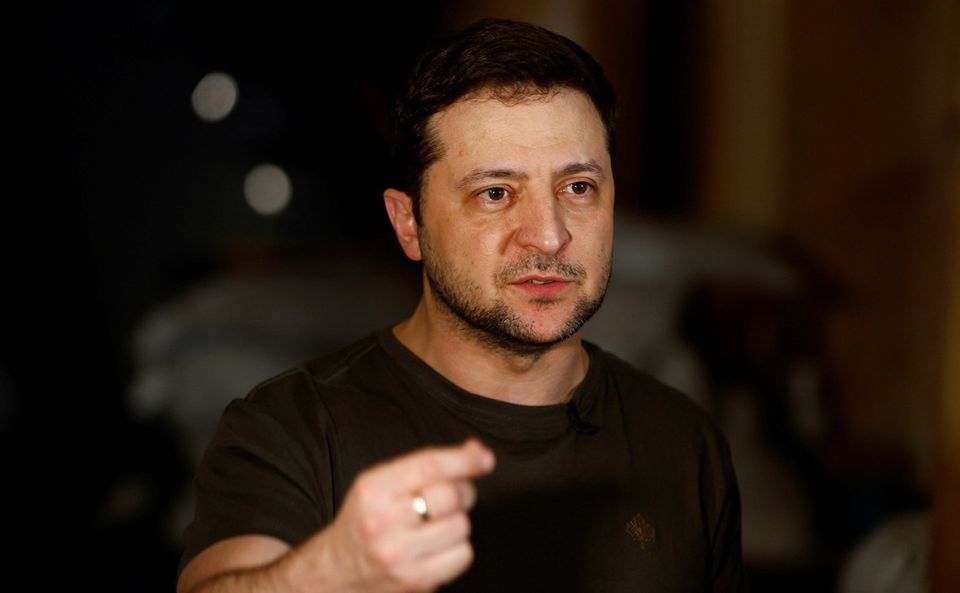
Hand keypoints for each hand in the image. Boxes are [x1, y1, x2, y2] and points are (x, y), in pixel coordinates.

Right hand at [312, 438, 495, 592]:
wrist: (338, 570)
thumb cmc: (367, 520)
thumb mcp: (383, 482)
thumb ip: (427, 465)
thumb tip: (478, 453)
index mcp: (373, 489)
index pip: (429, 466)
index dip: (464, 460)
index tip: (484, 459)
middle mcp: (383, 521)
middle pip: (450, 496)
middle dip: (462, 492)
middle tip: (450, 497)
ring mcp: (399, 554)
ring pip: (461, 526)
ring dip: (457, 522)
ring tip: (436, 525)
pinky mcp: (415, 580)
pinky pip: (463, 555)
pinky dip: (458, 548)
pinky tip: (437, 546)